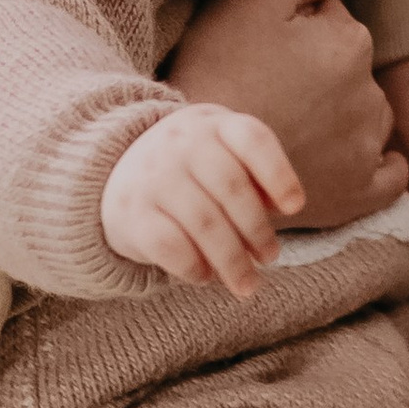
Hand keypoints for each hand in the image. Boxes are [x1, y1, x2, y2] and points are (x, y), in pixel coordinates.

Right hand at [100, 104, 304, 296]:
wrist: (113, 173)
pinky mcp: (131, 213)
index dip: (279, 173)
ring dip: (233, 261)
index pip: (253, 139)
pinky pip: (171, 246)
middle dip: (258, 230)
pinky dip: (194, 267)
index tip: (295, 208)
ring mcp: (153, 176)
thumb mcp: (222, 154)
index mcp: (214, 124)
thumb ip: (255, 175)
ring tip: (247, 283)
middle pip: (233, 188)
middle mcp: (181, 143)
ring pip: (205, 223)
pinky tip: (205, 277)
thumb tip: (285, 206)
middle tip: (270, 257)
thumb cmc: (191, 169)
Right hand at [167, 0, 404, 228]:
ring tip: (297, 122)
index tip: (265, 45)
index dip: (297, 26)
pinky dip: (377, 163)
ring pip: (370, 114)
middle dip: (323, 68)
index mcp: (351, 43)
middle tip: (273, 84)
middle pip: (351, 66)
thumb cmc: (219, 70)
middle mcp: (371, 94)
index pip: (332, 18)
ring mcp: (367, 148)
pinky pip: (390, 175)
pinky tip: (350, 157)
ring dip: (346, 112)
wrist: (196, 157)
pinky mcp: (359, 193)